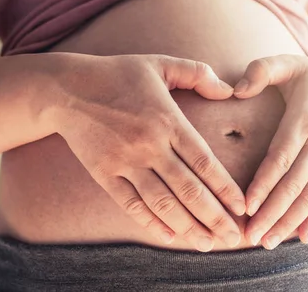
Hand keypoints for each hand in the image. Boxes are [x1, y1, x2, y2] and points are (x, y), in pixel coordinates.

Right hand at [48, 54, 245, 251]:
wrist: (66, 88)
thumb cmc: (118, 74)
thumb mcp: (161, 63)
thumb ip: (198, 73)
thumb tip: (229, 90)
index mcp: (168, 120)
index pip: (204, 162)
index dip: (225, 188)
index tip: (242, 207)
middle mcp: (149, 145)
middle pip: (188, 189)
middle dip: (214, 217)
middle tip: (233, 238)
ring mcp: (125, 162)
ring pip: (162, 202)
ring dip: (187, 226)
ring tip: (207, 244)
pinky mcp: (103, 173)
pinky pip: (130, 204)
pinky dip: (149, 222)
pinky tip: (168, 237)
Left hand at [234, 55, 307, 248]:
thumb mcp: (292, 64)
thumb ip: (262, 70)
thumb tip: (236, 90)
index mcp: (305, 118)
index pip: (281, 157)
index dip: (264, 183)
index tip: (247, 207)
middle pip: (295, 184)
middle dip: (272, 213)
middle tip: (250, 237)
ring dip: (290, 221)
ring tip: (268, 242)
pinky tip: (302, 238)